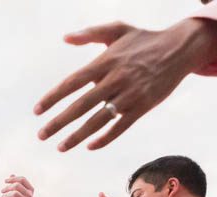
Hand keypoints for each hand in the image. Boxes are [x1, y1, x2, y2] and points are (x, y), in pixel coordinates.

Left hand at [34, 19, 216, 150]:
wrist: (180, 48)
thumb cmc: (143, 39)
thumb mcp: (117, 29)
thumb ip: (89, 34)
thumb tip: (65, 38)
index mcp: (105, 61)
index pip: (72, 82)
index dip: (53, 97)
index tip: (37, 111)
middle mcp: (115, 79)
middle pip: (81, 105)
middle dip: (59, 123)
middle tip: (41, 135)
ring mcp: (130, 95)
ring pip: (99, 120)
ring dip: (78, 136)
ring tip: (60, 147)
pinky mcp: (143, 107)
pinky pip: (120, 127)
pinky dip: (105, 138)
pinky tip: (90, 146)